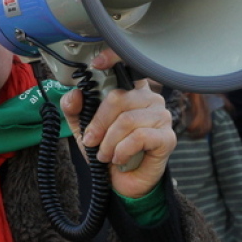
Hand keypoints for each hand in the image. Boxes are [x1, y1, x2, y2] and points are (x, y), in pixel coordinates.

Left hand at [62, 50, 174, 198]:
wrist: (122, 182)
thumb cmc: (108, 151)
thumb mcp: (84, 130)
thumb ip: (75, 110)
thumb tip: (74, 94)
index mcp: (132, 90)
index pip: (128, 65)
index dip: (114, 58)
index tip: (96, 64)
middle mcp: (150, 98)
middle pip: (120, 98)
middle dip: (99, 123)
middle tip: (91, 141)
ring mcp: (162, 116)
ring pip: (128, 120)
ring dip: (109, 142)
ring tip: (105, 154)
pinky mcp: (167, 137)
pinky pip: (140, 137)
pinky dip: (122, 150)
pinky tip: (119, 158)